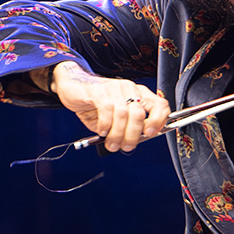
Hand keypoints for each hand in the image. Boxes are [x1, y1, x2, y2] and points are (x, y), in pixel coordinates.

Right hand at [49, 61, 168, 151]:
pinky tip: (102, 131)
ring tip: (111, 144)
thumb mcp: (117, 119)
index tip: (150, 134)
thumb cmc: (97, 105)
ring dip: (117, 134)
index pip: (160, 105)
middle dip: (133, 135)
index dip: (159, 121)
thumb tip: (135, 143)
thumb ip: (129, 128)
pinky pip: (107, 109)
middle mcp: (129, 89)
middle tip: (125, 146)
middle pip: (140, 114)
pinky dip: (106, 125)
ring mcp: (114, 88)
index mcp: (139, 94)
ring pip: (123, 114)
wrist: (73, 87)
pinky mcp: (98, 90)